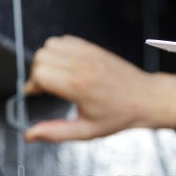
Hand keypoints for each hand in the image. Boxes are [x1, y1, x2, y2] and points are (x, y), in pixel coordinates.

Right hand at [24, 35, 175, 141]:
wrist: (145, 98)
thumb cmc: (119, 115)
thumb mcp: (86, 131)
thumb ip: (55, 132)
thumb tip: (30, 135)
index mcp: (79, 86)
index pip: (40, 74)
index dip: (33, 86)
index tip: (37, 95)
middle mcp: (82, 65)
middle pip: (41, 57)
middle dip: (36, 73)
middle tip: (46, 88)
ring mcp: (88, 53)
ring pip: (50, 45)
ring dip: (46, 60)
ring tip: (56, 76)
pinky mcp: (93, 48)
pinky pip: (65, 40)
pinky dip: (59, 51)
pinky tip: (66, 67)